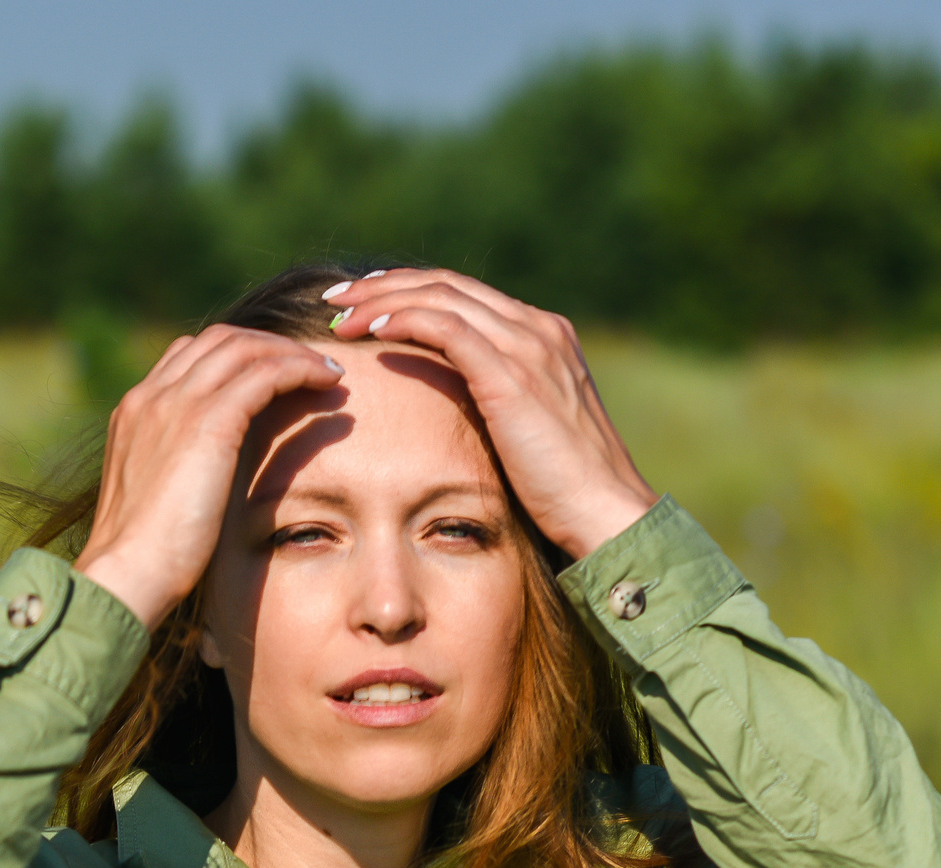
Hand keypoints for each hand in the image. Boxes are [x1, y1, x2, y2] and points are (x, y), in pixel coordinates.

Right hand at [75, 326, 346, 628]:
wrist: (125, 573)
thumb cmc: (142, 558)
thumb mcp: (156, 499)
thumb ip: (176, 471)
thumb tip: (209, 479)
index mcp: (134, 412)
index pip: (189, 355)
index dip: (237, 356)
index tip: (272, 374)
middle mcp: (151, 396)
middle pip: (219, 340)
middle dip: (269, 345)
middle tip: (308, 364)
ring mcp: (176, 404)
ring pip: (245, 348)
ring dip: (292, 353)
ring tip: (328, 371)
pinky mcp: (208, 422)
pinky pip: (266, 373)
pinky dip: (300, 369)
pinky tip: (328, 383)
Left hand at [321, 270, 656, 559]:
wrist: (604, 510)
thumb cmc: (561, 488)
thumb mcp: (525, 429)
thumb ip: (495, 400)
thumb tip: (450, 404)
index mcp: (543, 335)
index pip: (463, 294)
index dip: (408, 290)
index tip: (364, 300)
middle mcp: (537, 329)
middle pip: (446, 284)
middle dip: (384, 285)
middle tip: (336, 295)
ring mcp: (528, 346)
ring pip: (441, 297)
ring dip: (382, 300)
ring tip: (339, 314)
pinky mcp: (512, 375)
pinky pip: (448, 329)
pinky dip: (405, 321)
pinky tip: (371, 330)